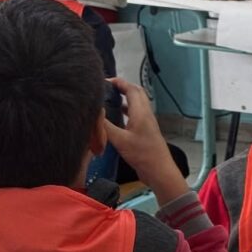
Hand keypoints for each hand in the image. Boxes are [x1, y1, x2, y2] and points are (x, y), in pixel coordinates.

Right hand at [104, 78, 188, 205]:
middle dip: (123, 87)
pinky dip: (127, 111)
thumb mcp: (120, 140)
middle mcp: (146, 114)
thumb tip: (92, 113)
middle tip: (107, 87)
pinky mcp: (146, 132)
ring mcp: (147, 123)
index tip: (105, 80)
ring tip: (109, 98)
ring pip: (137, 104)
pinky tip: (118, 116)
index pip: (132, 89)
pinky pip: (136, 115)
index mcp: (141, 112)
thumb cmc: (142, 155)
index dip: (119, 82)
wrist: (159, 171)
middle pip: (136, 94)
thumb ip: (105, 126)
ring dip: (125, 98)